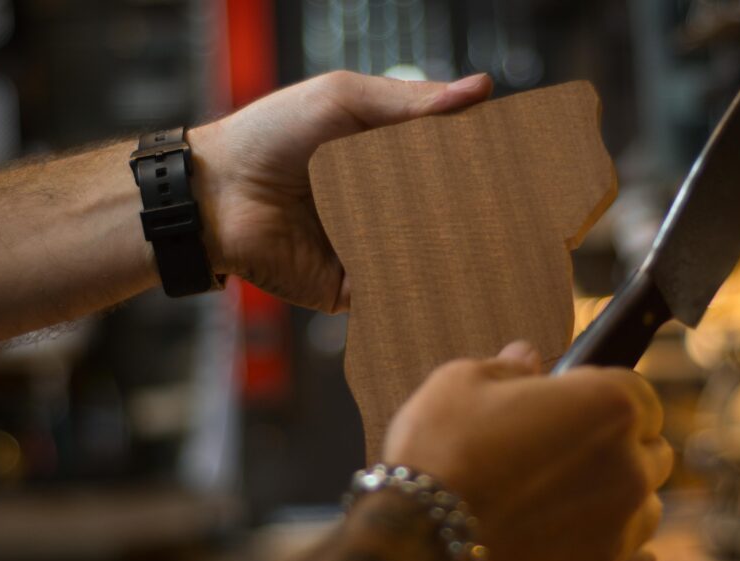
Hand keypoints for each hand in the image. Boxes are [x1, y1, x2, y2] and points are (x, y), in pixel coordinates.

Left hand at [186, 72, 492, 311]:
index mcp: (384, 163)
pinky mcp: (352, 291)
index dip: (480, 167)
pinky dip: (418, 289)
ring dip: (454, 256)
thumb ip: (410, 102)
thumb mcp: (344, 100)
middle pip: (443, 218)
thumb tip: (480, 89)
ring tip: (499, 252)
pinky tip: (450, 283)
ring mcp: (370, 251)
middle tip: (524, 216)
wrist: (215, 194)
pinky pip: (394, 293)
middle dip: (477, 218)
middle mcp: (383, 209)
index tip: (521, 166)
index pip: (447, 167)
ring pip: (426, 259)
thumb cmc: (271, 135)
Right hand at [383, 341, 673, 560]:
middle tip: (562, 454)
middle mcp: (630, 466)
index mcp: (609, 405)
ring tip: (566, 502)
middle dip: (617, 447)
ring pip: (646, 506)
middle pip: (649, 450)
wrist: (419, 542)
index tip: (570, 405)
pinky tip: (590, 542)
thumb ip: (506, 368)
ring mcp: (622, 525)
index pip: (637, 392)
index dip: (600, 396)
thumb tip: (525, 357)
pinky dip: (621, 550)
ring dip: (619, 499)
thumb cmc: (440, 450)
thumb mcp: (461, 383)